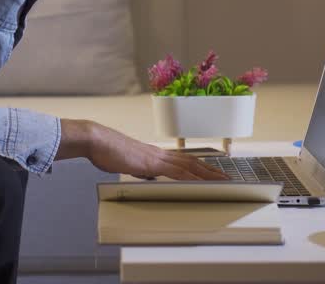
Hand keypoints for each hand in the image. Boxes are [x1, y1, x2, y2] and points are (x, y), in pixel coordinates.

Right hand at [58, 119, 228, 180]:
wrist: (97, 140)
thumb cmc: (106, 151)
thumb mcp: (126, 163)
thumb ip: (139, 168)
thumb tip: (145, 173)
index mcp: (154, 154)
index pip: (183, 160)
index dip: (199, 166)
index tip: (211, 171)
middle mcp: (159, 154)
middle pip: (192, 162)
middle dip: (210, 170)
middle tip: (226, 176)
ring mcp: (156, 157)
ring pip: (189, 166)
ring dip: (207, 174)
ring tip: (222, 180)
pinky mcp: (151, 163)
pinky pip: (176, 173)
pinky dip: (191, 178)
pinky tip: (200, 183)